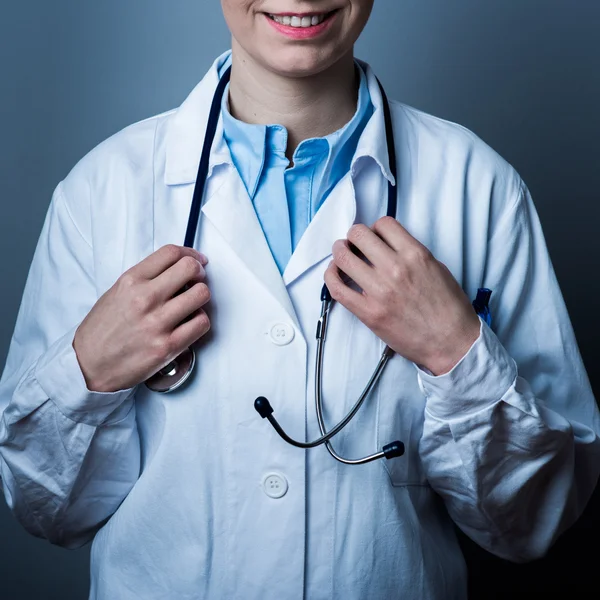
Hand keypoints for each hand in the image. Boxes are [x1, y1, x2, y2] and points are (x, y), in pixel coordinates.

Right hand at [73, 244, 211, 391]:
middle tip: (197, 281)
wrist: (89, 365)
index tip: (197, 261)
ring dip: (200, 298)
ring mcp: (157, 322)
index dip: (190, 254)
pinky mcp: (168, 346)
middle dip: (199, 273)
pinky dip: (199, 321)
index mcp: (130, 281)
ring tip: (191, 305)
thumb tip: (178, 271)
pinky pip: (201, 323)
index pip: (171, 253)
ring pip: (201, 294)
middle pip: (190, 268)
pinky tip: (189, 324)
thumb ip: (146, 279)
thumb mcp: (117, 292)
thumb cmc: (103, 330)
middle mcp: (145, 298)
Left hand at [323, 217, 480, 375]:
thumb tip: (388, 247)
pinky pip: (337, 288)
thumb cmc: (448, 309)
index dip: (375, 228)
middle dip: (354, 236)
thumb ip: (411, 254)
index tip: (374, 236)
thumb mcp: (437, 269)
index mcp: (415, 255)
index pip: (383, 224)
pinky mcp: (368, 312)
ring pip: (343, 257)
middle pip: (359, 235)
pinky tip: (334, 273)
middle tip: (354, 243)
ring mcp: (379, 291)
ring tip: (342, 254)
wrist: (451, 343)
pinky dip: (331, 276)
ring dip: (340, 251)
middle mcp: (395, 269)